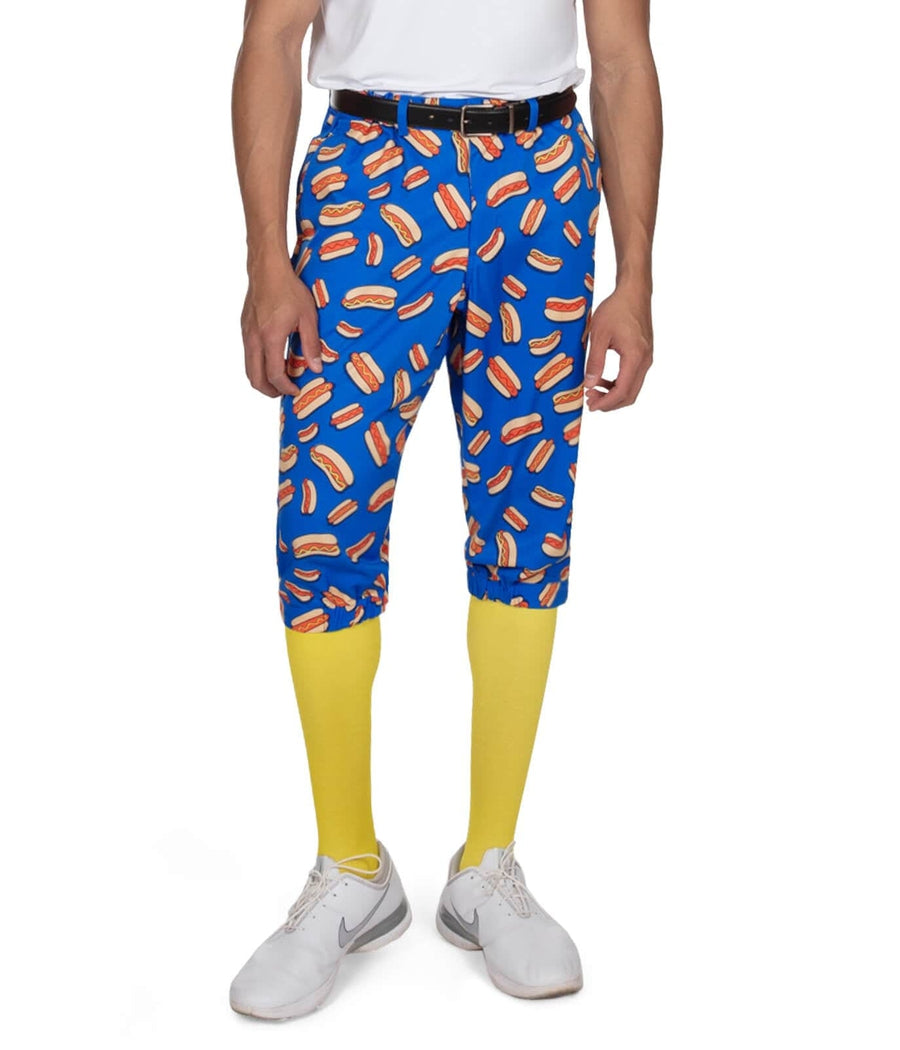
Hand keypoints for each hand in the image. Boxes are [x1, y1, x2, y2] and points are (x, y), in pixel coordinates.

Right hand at [241, 258, 322, 396]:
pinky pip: (248, 355)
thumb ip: (311, 345)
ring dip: (262, 379)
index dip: (285, 387)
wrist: (267, 269)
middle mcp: (254, 338)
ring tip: (280, 380)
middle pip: (255, 378)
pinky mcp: (244, 328)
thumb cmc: (289, 289)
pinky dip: (258, 365)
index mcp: (270, 337)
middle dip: (269, 390)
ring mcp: (246, 333)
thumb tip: (316, 368)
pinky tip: (273, 360)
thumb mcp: (308, 317)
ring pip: (248, 368)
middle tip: (285, 391)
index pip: (274, 374)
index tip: (296, 390)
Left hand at [583, 288, 653, 410]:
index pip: (622, 391)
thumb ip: (594, 362)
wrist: (634, 292)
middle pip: (630, 395)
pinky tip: (603, 380)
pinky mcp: (645, 355)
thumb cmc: (616, 309)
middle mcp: (645, 361)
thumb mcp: (599, 335)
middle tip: (590, 400)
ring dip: (614, 394)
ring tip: (593, 390)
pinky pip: (633, 378)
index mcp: (635, 357)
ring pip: (632, 388)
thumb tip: (589, 385)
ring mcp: (647, 359)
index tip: (590, 406)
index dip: (605, 403)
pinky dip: (619, 384)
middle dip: (609, 403)